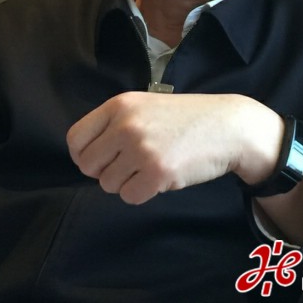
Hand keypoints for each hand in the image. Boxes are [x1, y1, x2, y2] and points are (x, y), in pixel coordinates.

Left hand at [66, 91, 283, 204]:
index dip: (83, 155)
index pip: (75, 138)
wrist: (226, 126)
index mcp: (120, 105)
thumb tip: (86, 155)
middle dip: (106, 171)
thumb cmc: (186, 118)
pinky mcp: (158, 172)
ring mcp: (142, 149)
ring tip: (151, 165)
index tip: (100, 159)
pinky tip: (162, 176)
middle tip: (130, 165)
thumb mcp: (146, 106)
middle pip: (88, 165)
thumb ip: (116, 124)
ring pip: (108, 184)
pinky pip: (130, 197)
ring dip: (127, 182)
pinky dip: (143, 192)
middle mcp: (126, 125)